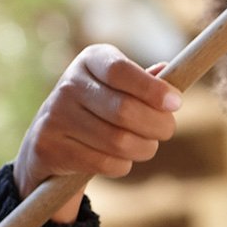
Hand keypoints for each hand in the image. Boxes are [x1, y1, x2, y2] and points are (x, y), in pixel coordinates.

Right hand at [14, 45, 182, 222]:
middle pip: (125, 110)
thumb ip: (145, 82)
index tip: (176, 102)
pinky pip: (105, 163)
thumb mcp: (119, 87)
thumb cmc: (100, 109)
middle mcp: (69, 83)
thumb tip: (168, 71)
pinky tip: (119, 159)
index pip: (121, 70)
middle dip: (157, 125)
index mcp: (91, 60)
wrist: (51, 140)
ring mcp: (56, 115)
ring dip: (143, 148)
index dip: (152, 89)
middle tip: (166, 130)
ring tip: (145, 145)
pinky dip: (122, 165)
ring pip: (119, 141)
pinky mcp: (50, 146)